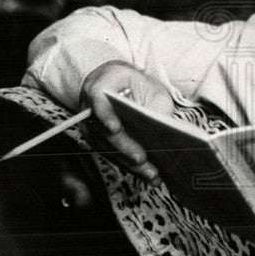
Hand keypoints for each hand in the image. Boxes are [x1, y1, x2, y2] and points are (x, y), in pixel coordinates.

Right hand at [80, 60, 175, 183]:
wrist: (124, 86)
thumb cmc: (141, 86)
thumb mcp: (154, 90)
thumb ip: (155, 107)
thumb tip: (165, 133)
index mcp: (104, 81)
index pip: (97, 96)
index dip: (105, 114)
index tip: (115, 129)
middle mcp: (90, 103)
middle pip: (102, 128)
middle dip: (124, 147)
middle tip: (142, 160)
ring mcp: (89, 123)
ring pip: (105, 146)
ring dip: (128, 163)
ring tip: (151, 174)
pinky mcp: (95, 139)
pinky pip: (110, 154)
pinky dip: (129, 165)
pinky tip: (148, 174)